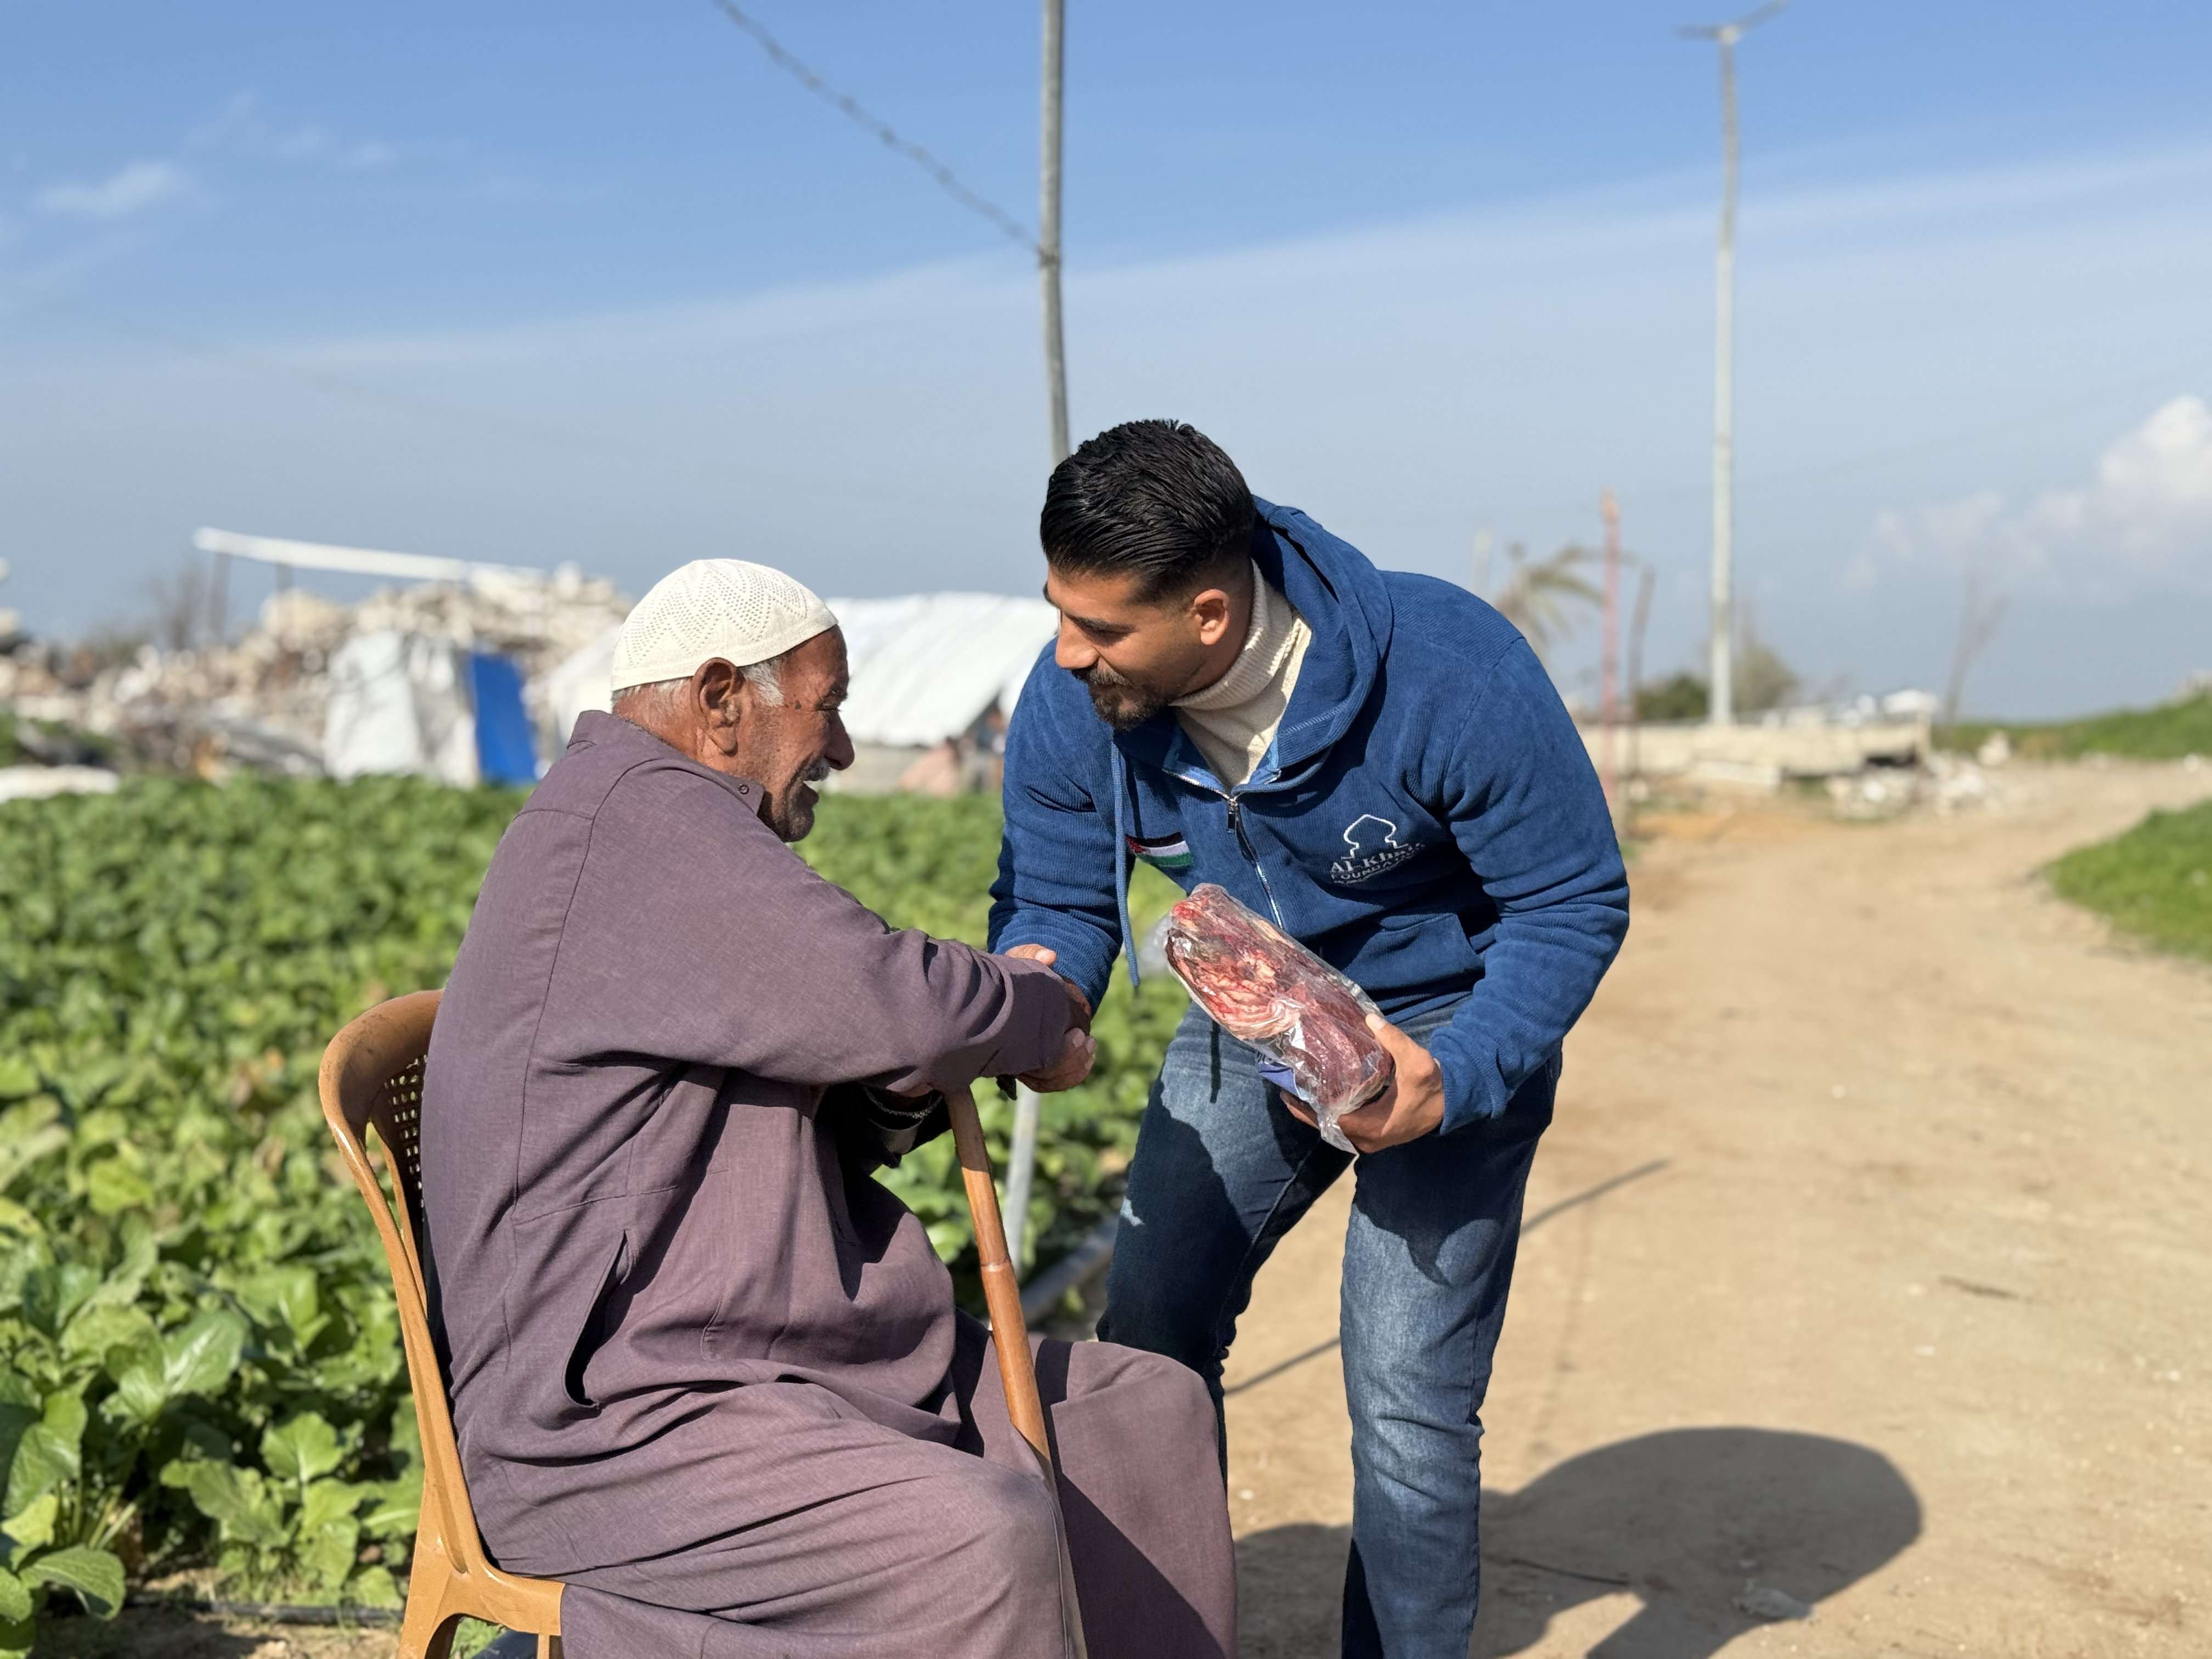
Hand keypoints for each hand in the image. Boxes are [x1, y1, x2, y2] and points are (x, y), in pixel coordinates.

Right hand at [1000, 945, 1095, 1091]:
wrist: (998, 994)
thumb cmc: (1010, 978)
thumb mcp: (1017, 961)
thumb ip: (1031, 954)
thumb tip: (1050, 956)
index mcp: (1005, 1030)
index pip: (1031, 1051)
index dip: (1060, 1050)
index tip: (1077, 1033)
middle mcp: (1009, 1052)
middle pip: (1042, 1073)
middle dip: (1070, 1059)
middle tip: (1086, 1041)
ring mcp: (1018, 1063)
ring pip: (1047, 1080)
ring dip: (1073, 1068)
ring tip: (1090, 1047)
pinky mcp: (1028, 1069)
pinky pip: (1050, 1083)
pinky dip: (1072, 1076)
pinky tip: (1088, 1061)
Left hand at [1279, 1015, 1445, 1152]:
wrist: (1453, 1102)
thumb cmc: (1433, 1085)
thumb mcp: (1416, 1060)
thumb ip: (1393, 1040)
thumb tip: (1369, 1019)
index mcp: (1372, 1127)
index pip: (1328, 1121)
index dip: (1306, 1108)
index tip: (1289, 1091)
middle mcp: (1368, 1140)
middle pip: (1326, 1128)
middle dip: (1305, 1111)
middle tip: (1286, 1089)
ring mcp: (1372, 1140)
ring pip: (1335, 1130)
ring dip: (1317, 1114)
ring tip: (1299, 1093)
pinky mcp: (1376, 1135)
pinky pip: (1345, 1128)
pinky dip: (1331, 1116)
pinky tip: (1321, 1099)